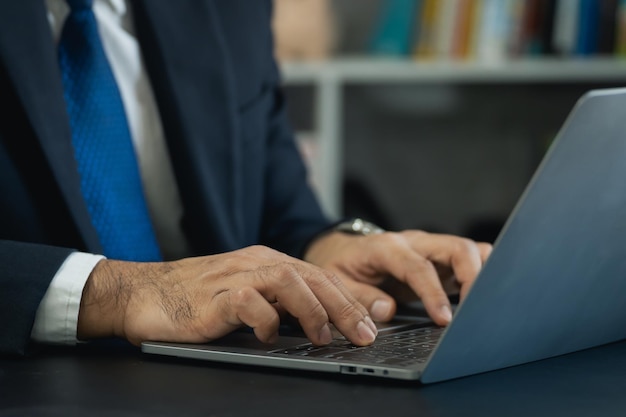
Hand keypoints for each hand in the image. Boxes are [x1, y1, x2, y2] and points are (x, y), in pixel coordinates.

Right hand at [77, 246, 377, 346]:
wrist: (142, 293)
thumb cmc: (195, 299)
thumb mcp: (246, 296)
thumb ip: (278, 303)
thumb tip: (318, 324)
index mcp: (266, 262)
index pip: (318, 276)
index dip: (348, 300)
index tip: (370, 325)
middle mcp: (255, 263)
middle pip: (311, 276)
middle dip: (343, 307)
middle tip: (364, 335)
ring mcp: (233, 276)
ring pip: (287, 280)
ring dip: (312, 309)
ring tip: (323, 337)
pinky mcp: (213, 296)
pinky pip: (247, 300)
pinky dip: (264, 318)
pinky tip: (268, 335)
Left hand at [304, 230, 491, 325]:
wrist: (346, 251)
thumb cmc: (344, 267)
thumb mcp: (339, 283)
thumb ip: (360, 297)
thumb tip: (387, 310)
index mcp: (387, 248)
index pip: (418, 267)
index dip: (434, 293)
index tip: (445, 319)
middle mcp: (414, 243)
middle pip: (456, 248)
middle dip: (473, 277)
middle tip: (475, 311)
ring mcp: (431, 248)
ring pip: (469, 250)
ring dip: (483, 273)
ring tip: (486, 304)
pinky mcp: (441, 258)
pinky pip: (471, 258)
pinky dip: (483, 273)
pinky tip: (484, 296)